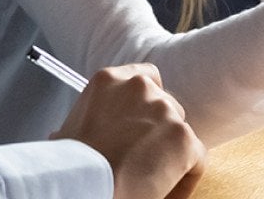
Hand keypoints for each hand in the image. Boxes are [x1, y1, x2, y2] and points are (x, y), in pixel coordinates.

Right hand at [53, 63, 205, 198]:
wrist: (84, 182)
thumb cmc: (70, 165)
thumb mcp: (66, 131)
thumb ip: (83, 122)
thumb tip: (67, 137)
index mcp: (109, 80)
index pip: (145, 77)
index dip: (147, 103)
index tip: (144, 122)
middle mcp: (140, 87)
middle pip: (166, 105)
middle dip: (158, 131)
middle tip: (144, 158)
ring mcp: (164, 110)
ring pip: (180, 132)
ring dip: (170, 154)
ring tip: (152, 179)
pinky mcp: (183, 138)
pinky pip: (197, 159)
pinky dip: (186, 178)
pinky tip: (166, 192)